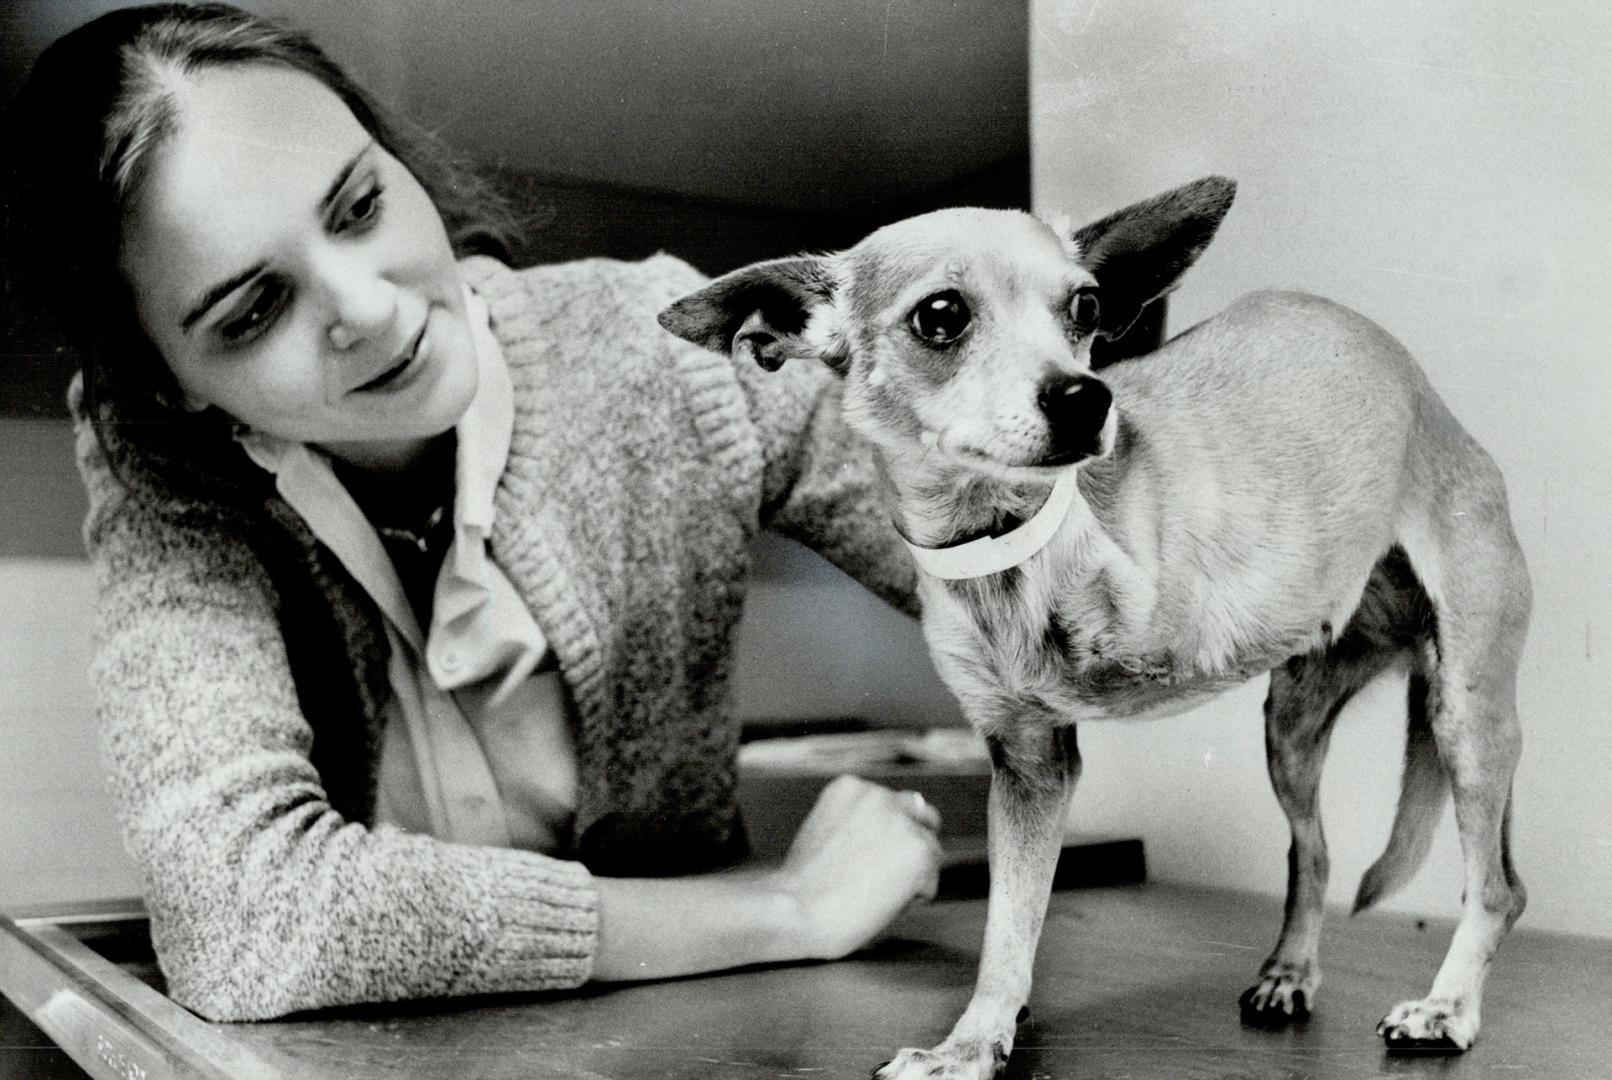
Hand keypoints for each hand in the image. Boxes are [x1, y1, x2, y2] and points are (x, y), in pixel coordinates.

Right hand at [773, 774, 942, 959]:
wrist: (797, 912)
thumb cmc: (803, 888)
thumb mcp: (823, 832)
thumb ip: (858, 824)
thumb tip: (894, 835)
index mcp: (850, 787)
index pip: (891, 804)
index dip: (885, 837)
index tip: (865, 860)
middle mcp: (879, 795)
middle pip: (921, 816)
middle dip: (910, 843)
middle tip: (882, 877)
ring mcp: (902, 821)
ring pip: (929, 852)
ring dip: (910, 875)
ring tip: (872, 893)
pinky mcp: (920, 850)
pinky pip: (929, 882)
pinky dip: (912, 899)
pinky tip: (880, 903)